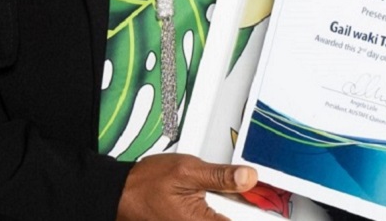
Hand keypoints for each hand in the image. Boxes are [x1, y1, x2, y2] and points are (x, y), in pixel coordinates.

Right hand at [116, 153, 257, 220]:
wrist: (122, 194)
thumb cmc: (147, 184)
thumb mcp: (188, 170)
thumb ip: (221, 176)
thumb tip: (249, 177)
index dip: (259, 208)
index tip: (264, 198)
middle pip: (233, 218)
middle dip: (242, 205)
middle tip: (241, 188)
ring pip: (221, 218)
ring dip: (227, 207)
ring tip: (218, 192)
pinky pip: (211, 218)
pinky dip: (215, 209)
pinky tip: (210, 198)